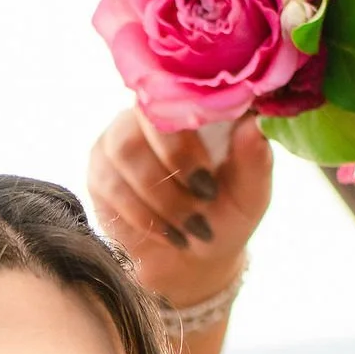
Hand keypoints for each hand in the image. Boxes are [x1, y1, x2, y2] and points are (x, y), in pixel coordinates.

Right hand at [86, 109, 271, 307]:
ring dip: (161, 196)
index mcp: (192, 108)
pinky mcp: (99, 170)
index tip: (211, 173)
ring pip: (125, 151)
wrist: (192, 261)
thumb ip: (255, 160)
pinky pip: (111, 184)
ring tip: (189, 225)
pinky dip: (143, 215)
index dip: (193, 128)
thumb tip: (255, 123)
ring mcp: (119, 139)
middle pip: (146, 118)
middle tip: (204, 200)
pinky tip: (168, 233)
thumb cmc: (225, 216)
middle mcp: (151, 114)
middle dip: (176, 165)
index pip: (181, 92)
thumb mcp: (250, 195)